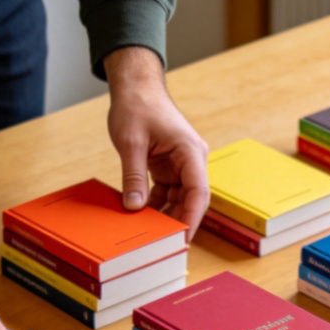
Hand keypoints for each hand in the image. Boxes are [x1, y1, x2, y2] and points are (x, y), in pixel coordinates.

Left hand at [103, 47, 208, 239]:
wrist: (136, 85)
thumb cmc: (138, 105)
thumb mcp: (131, 142)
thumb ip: (133, 176)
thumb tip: (134, 207)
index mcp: (190, 152)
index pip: (198, 192)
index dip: (191, 218)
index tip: (181, 238)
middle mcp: (191, 160)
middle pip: (192, 200)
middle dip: (179, 221)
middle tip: (164, 244)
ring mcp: (182, 165)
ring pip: (180, 199)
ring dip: (166, 215)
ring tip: (150, 233)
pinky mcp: (169, 167)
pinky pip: (167, 192)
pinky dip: (157, 204)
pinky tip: (143, 216)